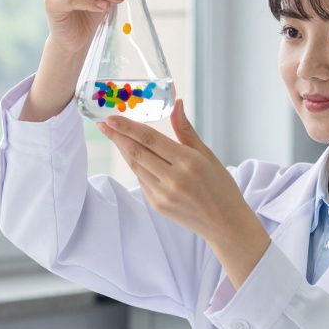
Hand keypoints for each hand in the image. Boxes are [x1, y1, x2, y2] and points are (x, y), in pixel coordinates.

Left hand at [98, 100, 271, 287]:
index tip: (111, 117)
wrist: (225, 224)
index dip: (128, 127)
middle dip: (117, 136)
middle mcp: (173, 179)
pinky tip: (132, 156)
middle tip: (103, 124)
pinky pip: (142, 181)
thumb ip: (186, 130)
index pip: (150, 139)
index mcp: (188, 162)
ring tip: (113, 136)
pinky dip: (136, 166)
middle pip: (136, 152)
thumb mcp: (207, 155)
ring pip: (136, 167)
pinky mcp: (158, 205)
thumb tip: (177, 104)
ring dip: (123, 150)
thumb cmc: (220, 186)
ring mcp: (163, 194)